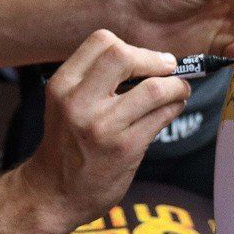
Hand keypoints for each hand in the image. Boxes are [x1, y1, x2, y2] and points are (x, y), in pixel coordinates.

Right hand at [12, 31, 188, 230]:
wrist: (55, 192)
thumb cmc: (68, 143)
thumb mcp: (66, 103)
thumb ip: (96, 78)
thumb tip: (150, 58)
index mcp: (62, 85)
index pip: (102, 41)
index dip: (132, 47)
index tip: (147, 60)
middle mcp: (78, 102)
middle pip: (124, 56)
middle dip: (155, 60)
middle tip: (168, 68)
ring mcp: (102, 126)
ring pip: (154, 89)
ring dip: (176, 86)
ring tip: (178, 90)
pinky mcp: (125, 148)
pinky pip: (162, 116)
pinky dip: (175, 107)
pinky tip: (172, 110)